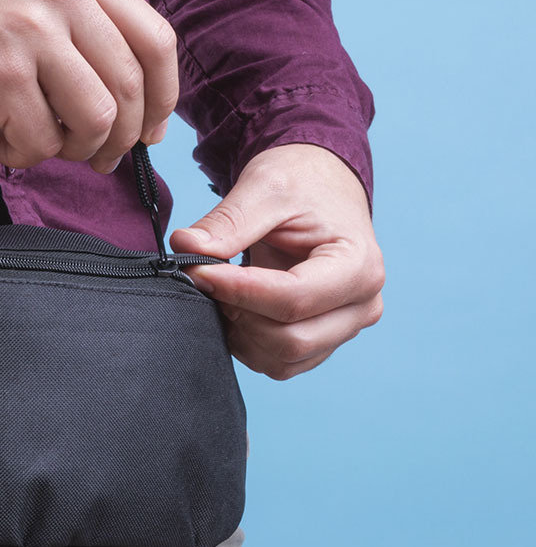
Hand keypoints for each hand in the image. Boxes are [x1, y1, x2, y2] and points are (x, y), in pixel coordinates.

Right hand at [0, 0, 178, 172]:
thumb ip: (83, 31)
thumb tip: (139, 108)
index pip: (155, 39)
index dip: (163, 97)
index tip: (151, 131)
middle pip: (131, 89)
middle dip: (120, 139)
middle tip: (94, 158)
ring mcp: (30, 34)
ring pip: (95, 119)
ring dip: (72, 149)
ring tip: (36, 143)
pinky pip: (40, 140)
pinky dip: (21, 154)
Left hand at [167, 143, 383, 379]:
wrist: (320, 187)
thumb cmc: (301, 183)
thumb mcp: (265, 187)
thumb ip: (227, 222)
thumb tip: (184, 247)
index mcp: (359, 265)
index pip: (292, 299)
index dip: (237, 291)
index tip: (196, 271)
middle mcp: (362, 306)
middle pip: (289, 340)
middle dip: (238, 314)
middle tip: (207, 279)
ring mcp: (343, 329)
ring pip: (281, 360)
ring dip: (239, 332)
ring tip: (223, 289)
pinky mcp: (320, 342)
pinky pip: (277, 363)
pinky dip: (246, 342)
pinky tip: (234, 306)